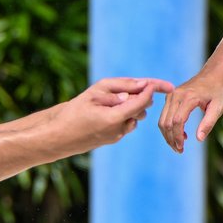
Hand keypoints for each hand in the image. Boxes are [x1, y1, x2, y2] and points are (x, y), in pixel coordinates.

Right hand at [58, 77, 172, 151]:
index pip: (141, 102)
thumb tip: (142, 86)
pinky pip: (128, 123)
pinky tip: (111, 108)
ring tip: (114, 98)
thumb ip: (119, 87)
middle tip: (136, 86)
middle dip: (142, 97)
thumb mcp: (94, 92)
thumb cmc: (74, 111)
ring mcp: (117, 136)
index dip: (153, 90)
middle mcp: (119, 130)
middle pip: (142, 110)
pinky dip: (125, 114)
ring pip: (136, 117)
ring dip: (133, 106)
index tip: (163, 83)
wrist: (59, 135)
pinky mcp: (114, 139)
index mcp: (114, 118)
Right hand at [158, 68, 222, 152]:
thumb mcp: (218, 108)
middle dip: (171, 139)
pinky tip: (181, 135)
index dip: (178, 137)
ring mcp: (171, 95)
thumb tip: (199, 139)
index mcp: (189, 97)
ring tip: (178, 146)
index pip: (177, 121)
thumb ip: (208, 123)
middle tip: (180, 151)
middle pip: (166, 122)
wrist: (213, 74)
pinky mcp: (170, 97)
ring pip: (162, 120)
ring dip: (168, 135)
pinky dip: (168, 128)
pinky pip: (164, 115)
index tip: (182, 148)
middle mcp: (176, 95)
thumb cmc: (218, 91)